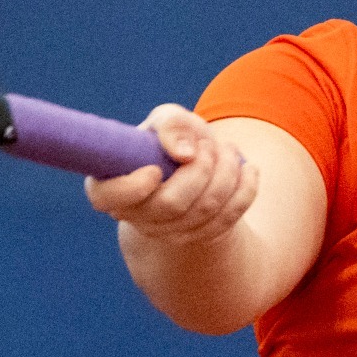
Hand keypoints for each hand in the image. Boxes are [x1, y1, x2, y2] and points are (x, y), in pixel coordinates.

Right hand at [83, 104, 258, 245]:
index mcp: (113, 184)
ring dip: (226, 172)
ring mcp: (167, 232)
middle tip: (209, 144)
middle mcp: (135, 215)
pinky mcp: (199, 237)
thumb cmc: (173, 138)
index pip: (107, 198)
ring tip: (228, 149)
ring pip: (205, 210)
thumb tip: (185, 153)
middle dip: (200, 168)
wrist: (196, 164)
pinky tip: (249, 170)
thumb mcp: (169, 119)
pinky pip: (229, 219)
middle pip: (171, 204)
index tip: (155, 169)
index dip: (132, 187)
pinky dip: (245, 190)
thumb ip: (171, 125)